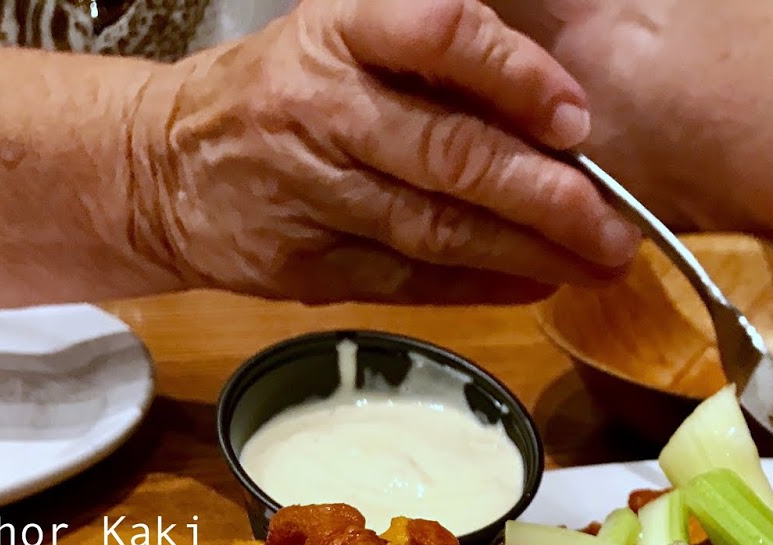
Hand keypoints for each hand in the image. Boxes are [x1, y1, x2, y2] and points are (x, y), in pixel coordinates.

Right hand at [128, 0, 640, 303]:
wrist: (160, 164)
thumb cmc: (280, 95)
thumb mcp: (341, 40)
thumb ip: (433, 64)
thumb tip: (558, 116)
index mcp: (336, 32)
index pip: (438, 32)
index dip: (515, 74)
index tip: (575, 117)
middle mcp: (320, 106)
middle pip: (449, 152)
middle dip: (544, 195)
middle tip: (612, 225)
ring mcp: (308, 192)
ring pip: (437, 229)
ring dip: (527, 252)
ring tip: (595, 261)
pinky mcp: (306, 264)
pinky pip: (411, 279)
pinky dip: (480, 285)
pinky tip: (535, 283)